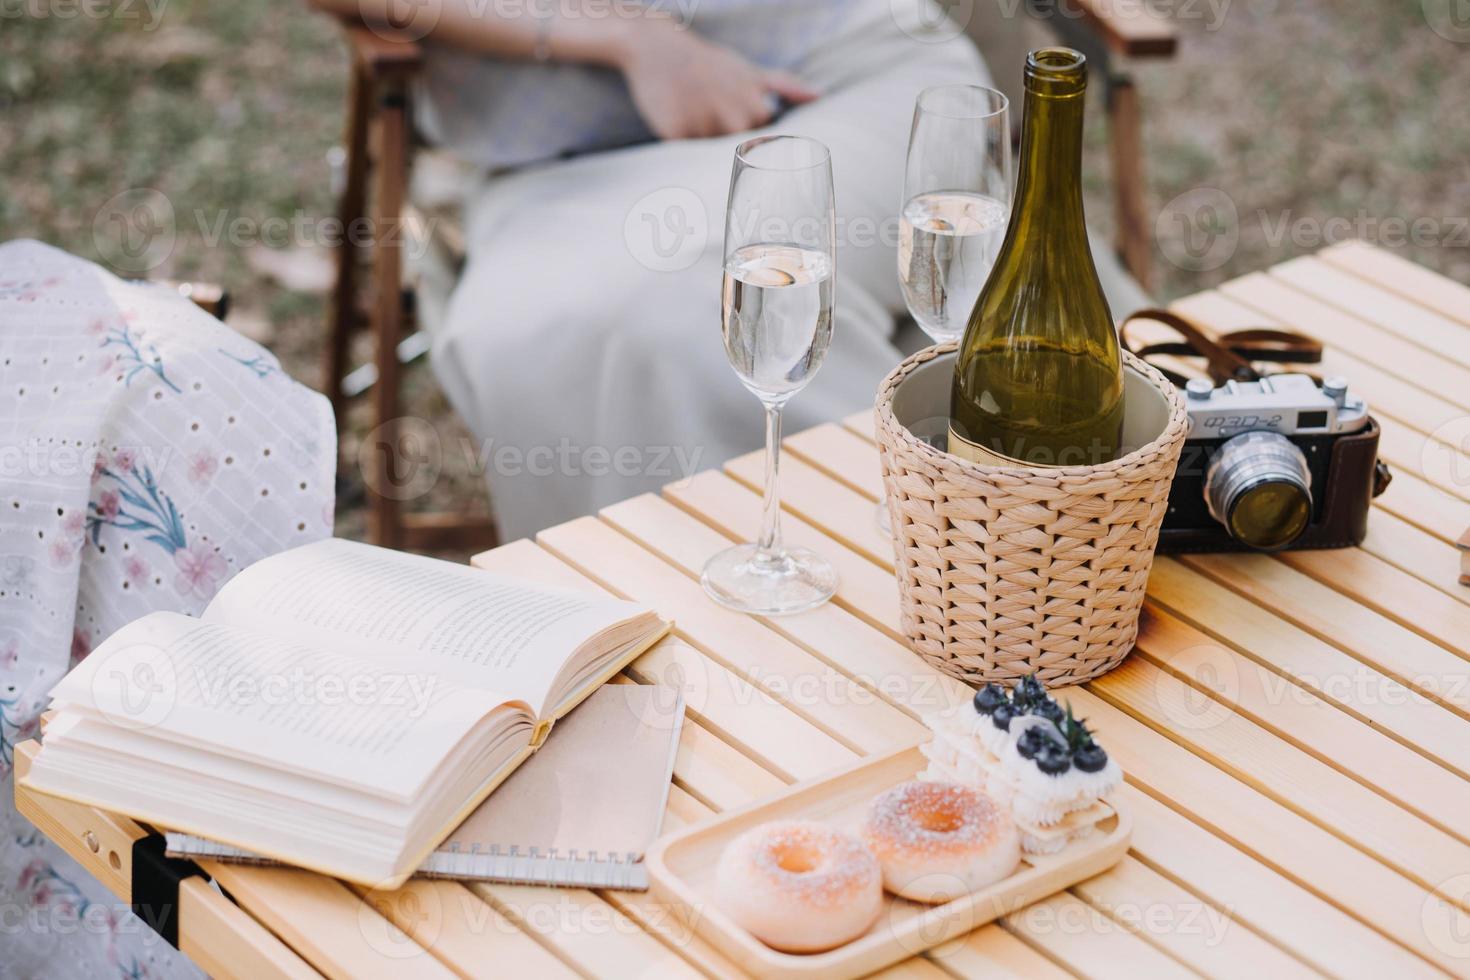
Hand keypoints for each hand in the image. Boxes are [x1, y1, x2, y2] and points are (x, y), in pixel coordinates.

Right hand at [616, 19, 818, 139]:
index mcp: (755, 110)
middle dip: (719, 143)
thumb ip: (785, 86)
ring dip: (698, 144)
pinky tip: (675, 116)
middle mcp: (734, 121)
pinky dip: (677, 141)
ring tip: (691, 112)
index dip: (747, 145)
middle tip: (707, 114)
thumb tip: (819, 96)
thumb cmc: (709, 64)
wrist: (658, 48)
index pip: (759, 151)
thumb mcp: (749, 72)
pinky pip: (680, 155)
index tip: (736, 130)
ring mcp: (705, 127)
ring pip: (705, 158)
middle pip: (732, 158)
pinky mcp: (675, 134)